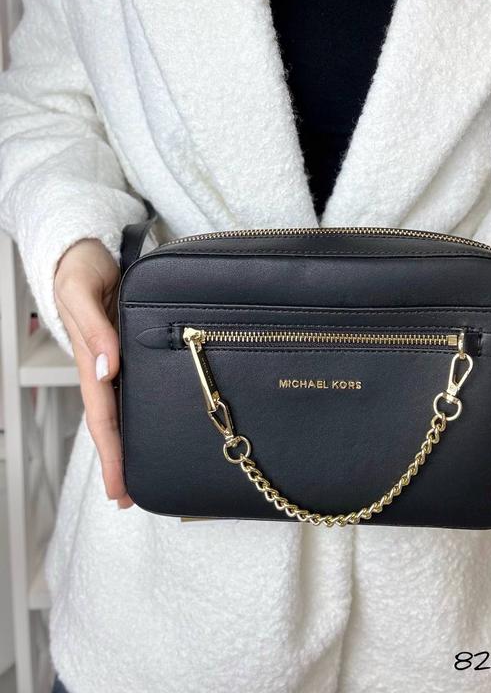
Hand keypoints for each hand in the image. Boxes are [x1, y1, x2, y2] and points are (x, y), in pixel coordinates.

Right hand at [54, 239, 133, 508]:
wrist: (86, 250)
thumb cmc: (79, 269)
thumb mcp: (82, 292)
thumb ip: (94, 328)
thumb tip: (107, 368)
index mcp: (90, 360)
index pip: (101, 417)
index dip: (111, 454)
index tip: (118, 490)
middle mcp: (104, 366)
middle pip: (113, 423)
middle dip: (120, 461)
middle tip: (132, 498)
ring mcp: (117, 359)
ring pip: (124, 409)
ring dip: (131, 441)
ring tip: (145, 473)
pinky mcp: (130, 347)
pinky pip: (136, 386)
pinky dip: (142, 411)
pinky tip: (153, 423)